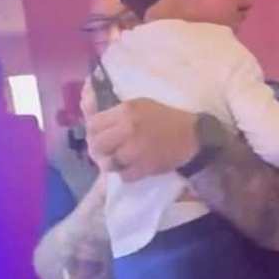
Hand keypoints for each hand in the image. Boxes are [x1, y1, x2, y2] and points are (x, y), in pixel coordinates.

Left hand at [86, 98, 201, 181]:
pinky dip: (126, 174)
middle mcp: (127, 129)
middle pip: (96, 144)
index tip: (98, 135)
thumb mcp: (138, 105)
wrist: (193, 135)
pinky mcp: (144, 167)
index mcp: (125, 110)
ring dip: (111, 163)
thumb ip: (113, 110)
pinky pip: (123, 176)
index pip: (93, 123)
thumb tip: (85, 102)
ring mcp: (135, 150)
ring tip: (119, 160)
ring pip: (107, 162)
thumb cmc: (164, 118)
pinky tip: (132, 168)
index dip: (92, 131)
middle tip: (106, 151)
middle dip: (98, 149)